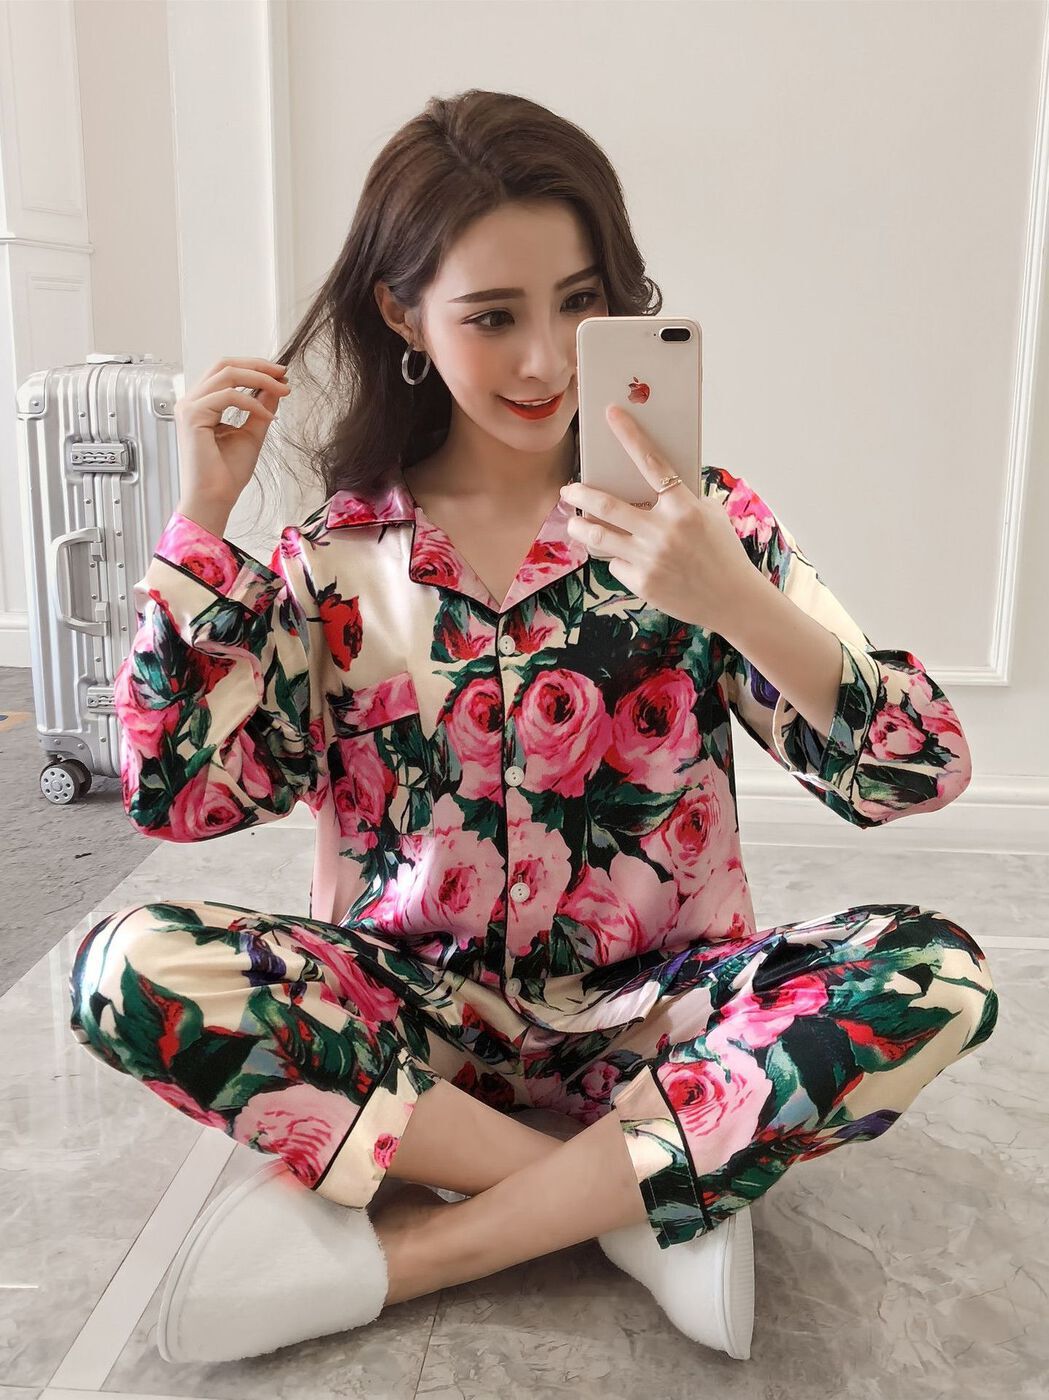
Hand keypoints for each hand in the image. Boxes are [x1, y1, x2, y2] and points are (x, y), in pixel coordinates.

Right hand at [173, 356, 291, 511]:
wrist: (215, 498)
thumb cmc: (227, 474)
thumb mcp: (252, 432)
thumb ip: (261, 407)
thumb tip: (275, 387)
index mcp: (203, 404)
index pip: (226, 371)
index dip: (255, 368)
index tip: (281, 374)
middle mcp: (192, 401)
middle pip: (225, 365)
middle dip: (258, 366)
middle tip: (283, 373)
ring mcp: (189, 407)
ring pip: (226, 374)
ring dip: (259, 379)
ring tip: (282, 390)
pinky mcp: (192, 416)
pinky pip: (228, 396)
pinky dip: (252, 403)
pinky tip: (268, 415)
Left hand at [560, 403, 760, 633]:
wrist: (732, 600)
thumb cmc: (723, 554)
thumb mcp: (711, 517)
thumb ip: (682, 500)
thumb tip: (651, 484)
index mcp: (684, 508)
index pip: (652, 462)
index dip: (630, 436)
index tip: (613, 415)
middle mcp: (663, 530)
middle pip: (607, 504)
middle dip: (579, 494)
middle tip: (567, 491)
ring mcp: (649, 558)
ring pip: (598, 536)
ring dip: (579, 527)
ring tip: (574, 524)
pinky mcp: (641, 582)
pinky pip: (616, 563)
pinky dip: (618, 559)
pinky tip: (626, 559)